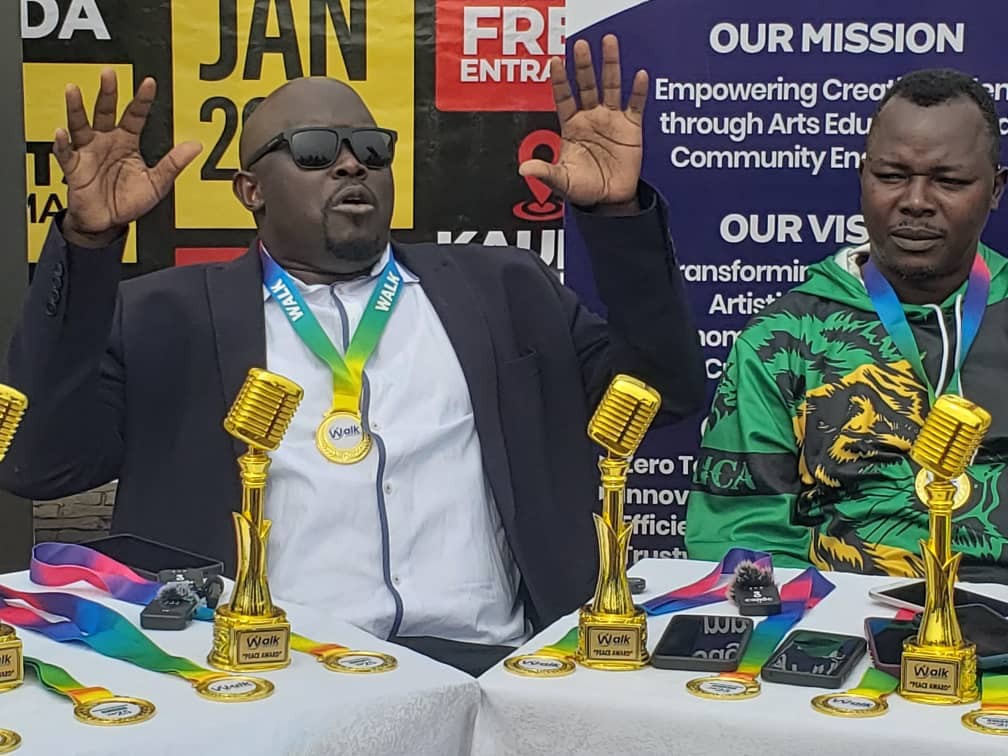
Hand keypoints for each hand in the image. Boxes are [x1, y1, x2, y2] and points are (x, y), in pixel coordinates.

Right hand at [54, 69, 201, 245]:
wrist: (109, 222)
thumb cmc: (129, 201)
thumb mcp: (157, 182)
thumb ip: (174, 163)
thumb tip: (195, 146)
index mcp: (127, 142)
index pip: (135, 115)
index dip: (142, 100)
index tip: (149, 83)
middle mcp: (106, 141)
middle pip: (105, 111)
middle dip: (107, 93)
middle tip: (108, 74)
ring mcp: (89, 152)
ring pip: (80, 124)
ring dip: (76, 108)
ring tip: (73, 90)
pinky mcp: (74, 167)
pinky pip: (66, 153)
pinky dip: (62, 143)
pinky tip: (61, 132)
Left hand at [519, 34, 645, 210]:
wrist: (609, 200)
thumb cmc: (583, 189)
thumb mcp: (562, 181)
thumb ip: (545, 172)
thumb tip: (523, 170)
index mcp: (571, 126)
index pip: (564, 98)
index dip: (560, 81)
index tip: (555, 61)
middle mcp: (591, 117)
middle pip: (587, 85)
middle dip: (583, 66)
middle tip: (580, 45)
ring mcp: (611, 120)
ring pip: (611, 86)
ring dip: (610, 65)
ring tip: (609, 42)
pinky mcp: (631, 128)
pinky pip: (635, 105)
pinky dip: (638, 91)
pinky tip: (639, 75)